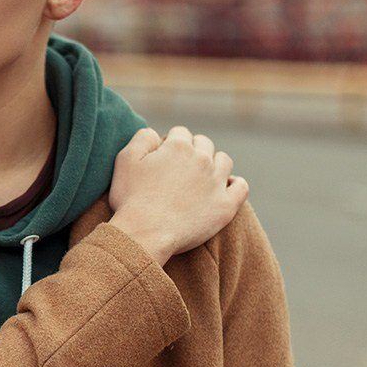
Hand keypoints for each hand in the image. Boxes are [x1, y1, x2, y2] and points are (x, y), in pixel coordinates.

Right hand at [107, 126, 247, 265]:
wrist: (145, 234)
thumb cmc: (132, 199)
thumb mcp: (125, 160)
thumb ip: (142, 138)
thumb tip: (155, 132)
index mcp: (178, 146)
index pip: (180, 133)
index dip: (171, 143)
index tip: (163, 157)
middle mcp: (202, 159)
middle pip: (203, 143)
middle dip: (193, 150)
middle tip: (179, 169)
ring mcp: (216, 182)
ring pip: (223, 161)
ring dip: (214, 163)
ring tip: (201, 177)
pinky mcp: (225, 206)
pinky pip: (241, 187)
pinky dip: (235, 183)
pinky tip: (226, 187)